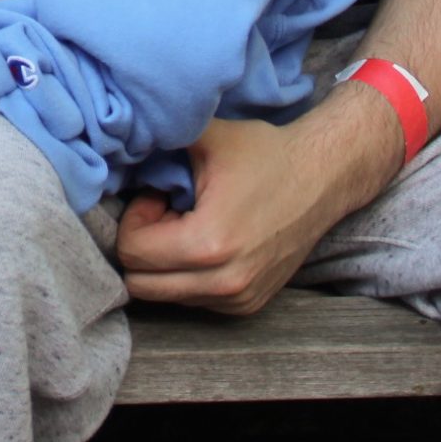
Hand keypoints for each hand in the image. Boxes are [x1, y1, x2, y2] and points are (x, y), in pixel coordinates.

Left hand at [116, 98, 400, 315]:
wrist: (323, 178)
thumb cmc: (265, 154)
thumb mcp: (207, 137)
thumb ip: (158, 136)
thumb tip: (117, 136)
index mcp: (209, 244)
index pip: (131, 253)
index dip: (134, 219)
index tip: (159, 195)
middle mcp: (224, 282)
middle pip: (141, 284)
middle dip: (142, 246)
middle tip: (166, 212)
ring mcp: (238, 299)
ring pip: (165, 296)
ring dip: (164, 263)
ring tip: (186, 225)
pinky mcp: (248, 305)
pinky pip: (193, 300)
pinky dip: (187, 276)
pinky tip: (206, 241)